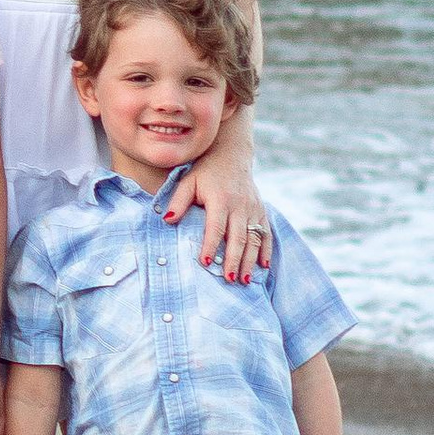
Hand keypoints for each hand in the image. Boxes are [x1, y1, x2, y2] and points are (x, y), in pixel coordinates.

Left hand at [164, 160, 272, 281]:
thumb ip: (178, 200)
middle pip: (238, 237)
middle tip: (229, 280)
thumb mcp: (188, 181)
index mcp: (220, 199)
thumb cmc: (205, 171)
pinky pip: (266, 233)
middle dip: (234, 260)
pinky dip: (266, 250)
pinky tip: (263, 266)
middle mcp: (240, 205)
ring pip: (254, 238)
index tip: (206, 263)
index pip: (215, 226)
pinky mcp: (261, 210)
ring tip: (245, 280)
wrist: (230, 154)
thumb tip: (167, 219)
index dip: (211, 245)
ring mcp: (253, 208)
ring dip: (250, 260)